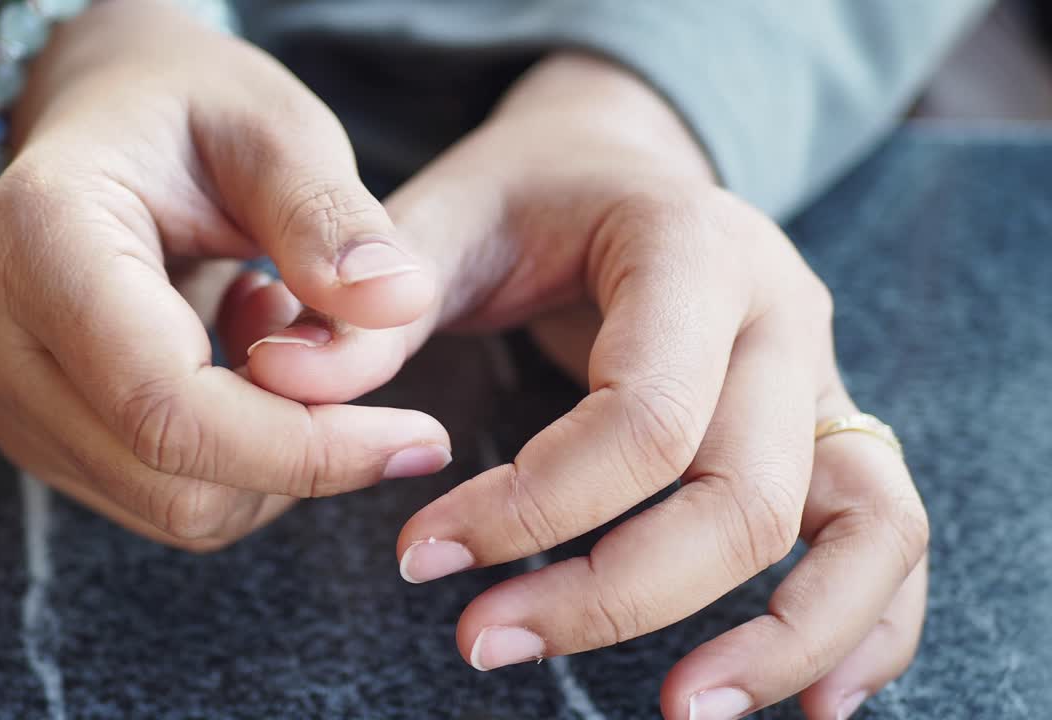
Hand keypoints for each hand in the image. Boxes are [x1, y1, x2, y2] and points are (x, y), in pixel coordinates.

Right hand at [0, 0, 450, 551]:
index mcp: (39, 239)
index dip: (307, 446)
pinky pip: (165, 499)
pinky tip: (239, 361)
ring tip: (277, 327)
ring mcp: (5, 395)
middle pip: (171, 477)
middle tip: (350, 355)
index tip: (420, 440)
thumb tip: (400, 304)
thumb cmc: (188, 111)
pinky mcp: (38, 433)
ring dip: (272, 454)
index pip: (168, 404)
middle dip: (302, 454)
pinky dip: (240, 459)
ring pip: (175, 507)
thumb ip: (331, 218)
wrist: (107, 120)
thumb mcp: (275, 129)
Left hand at [237, 54, 928, 718]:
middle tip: (485, 644)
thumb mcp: (440, 218)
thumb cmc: (528, 196)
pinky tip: (814, 707)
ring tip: (681, 711)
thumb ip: (368, 308)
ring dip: (783, 638)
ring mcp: (822, 375)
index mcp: (690, 249)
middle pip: (745, 494)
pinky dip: (863, 626)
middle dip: (616, 594)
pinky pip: (887, 536)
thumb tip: (286, 389)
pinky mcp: (828, 428)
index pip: (642, 416)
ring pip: (862, 528)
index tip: (419, 556)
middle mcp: (780, 316)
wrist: (621, 167)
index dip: (531, 510)